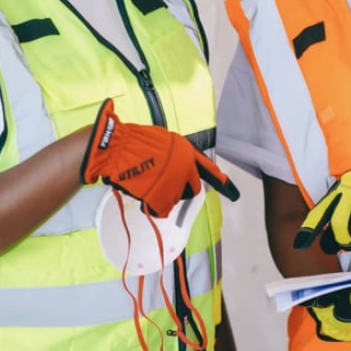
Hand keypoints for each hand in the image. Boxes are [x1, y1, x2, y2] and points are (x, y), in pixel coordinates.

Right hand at [80, 98, 239, 216]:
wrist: (118, 148)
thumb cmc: (136, 142)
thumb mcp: (164, 141)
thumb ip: (178, 155)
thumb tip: (181, 167)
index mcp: (186, 151)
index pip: (208, 169)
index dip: (221, 182)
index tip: (233, 193)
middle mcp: (185, 167)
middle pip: (192, 189)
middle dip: (180, 189)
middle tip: (163, 185)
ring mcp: (175, 182)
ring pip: (176, 199)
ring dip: (164, 196)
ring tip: (148, 183)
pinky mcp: (162, 195)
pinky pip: (163, 208)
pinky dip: (154, 205)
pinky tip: (144, 194)